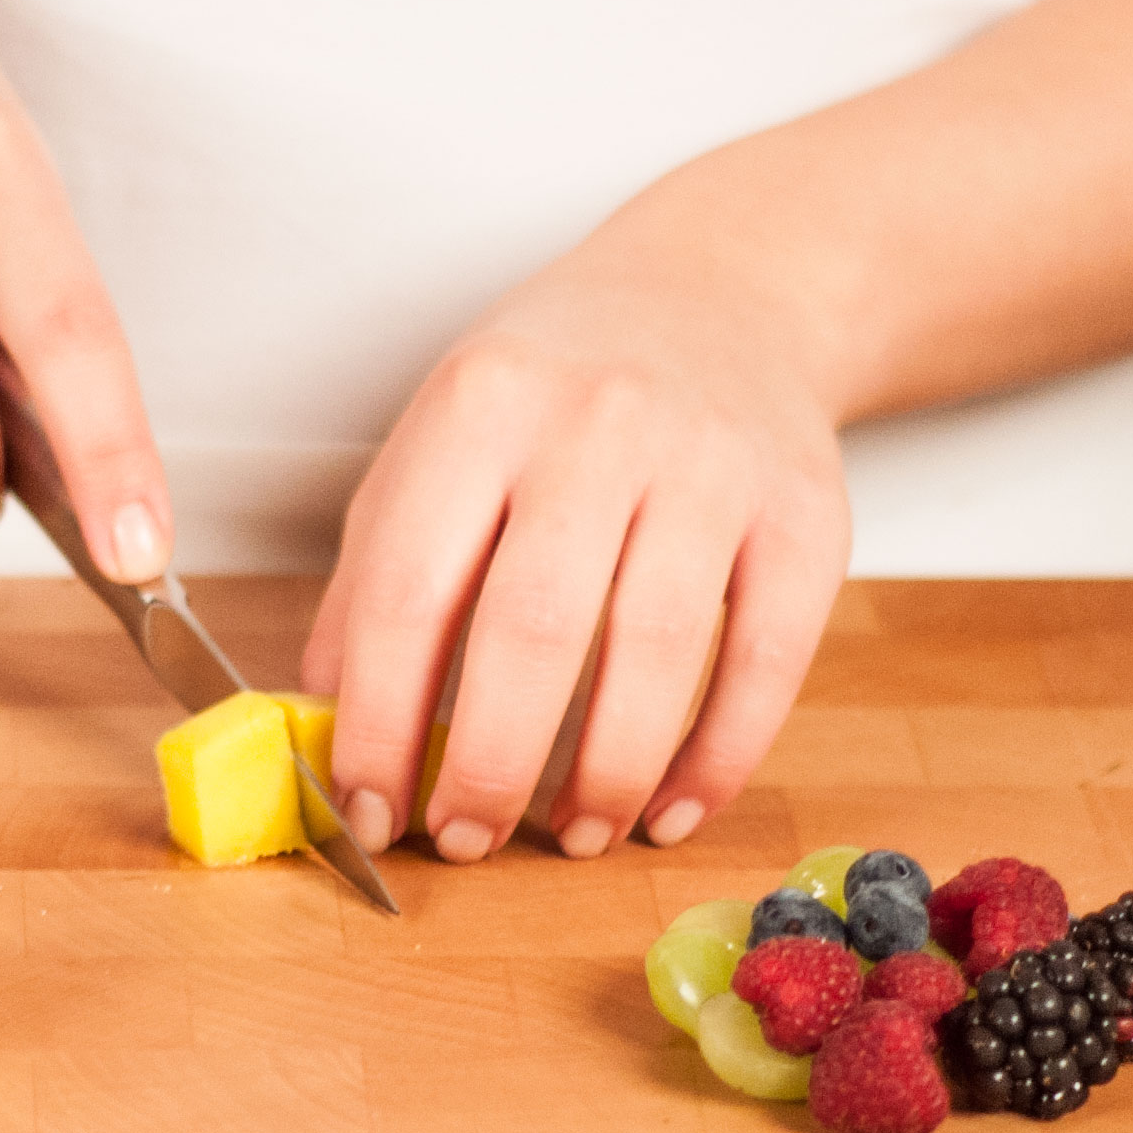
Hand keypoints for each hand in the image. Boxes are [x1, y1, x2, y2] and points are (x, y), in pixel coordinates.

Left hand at [302, 173, 854, 860]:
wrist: (726, 292)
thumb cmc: (558, 387)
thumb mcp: (440, 441)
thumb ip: (377, 573)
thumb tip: (326, 717)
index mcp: (482, 406)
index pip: (406, 592)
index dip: (376, 720)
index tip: (367, 806)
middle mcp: (598, 424)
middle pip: (532, 633)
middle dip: (487, 767)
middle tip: (463, 840)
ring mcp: (712, 465)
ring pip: (656, 653)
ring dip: (607, 776)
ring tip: (571, 836)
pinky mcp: (806, 514)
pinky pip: (768, 661)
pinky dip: (717, 757)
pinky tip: (670, 809)